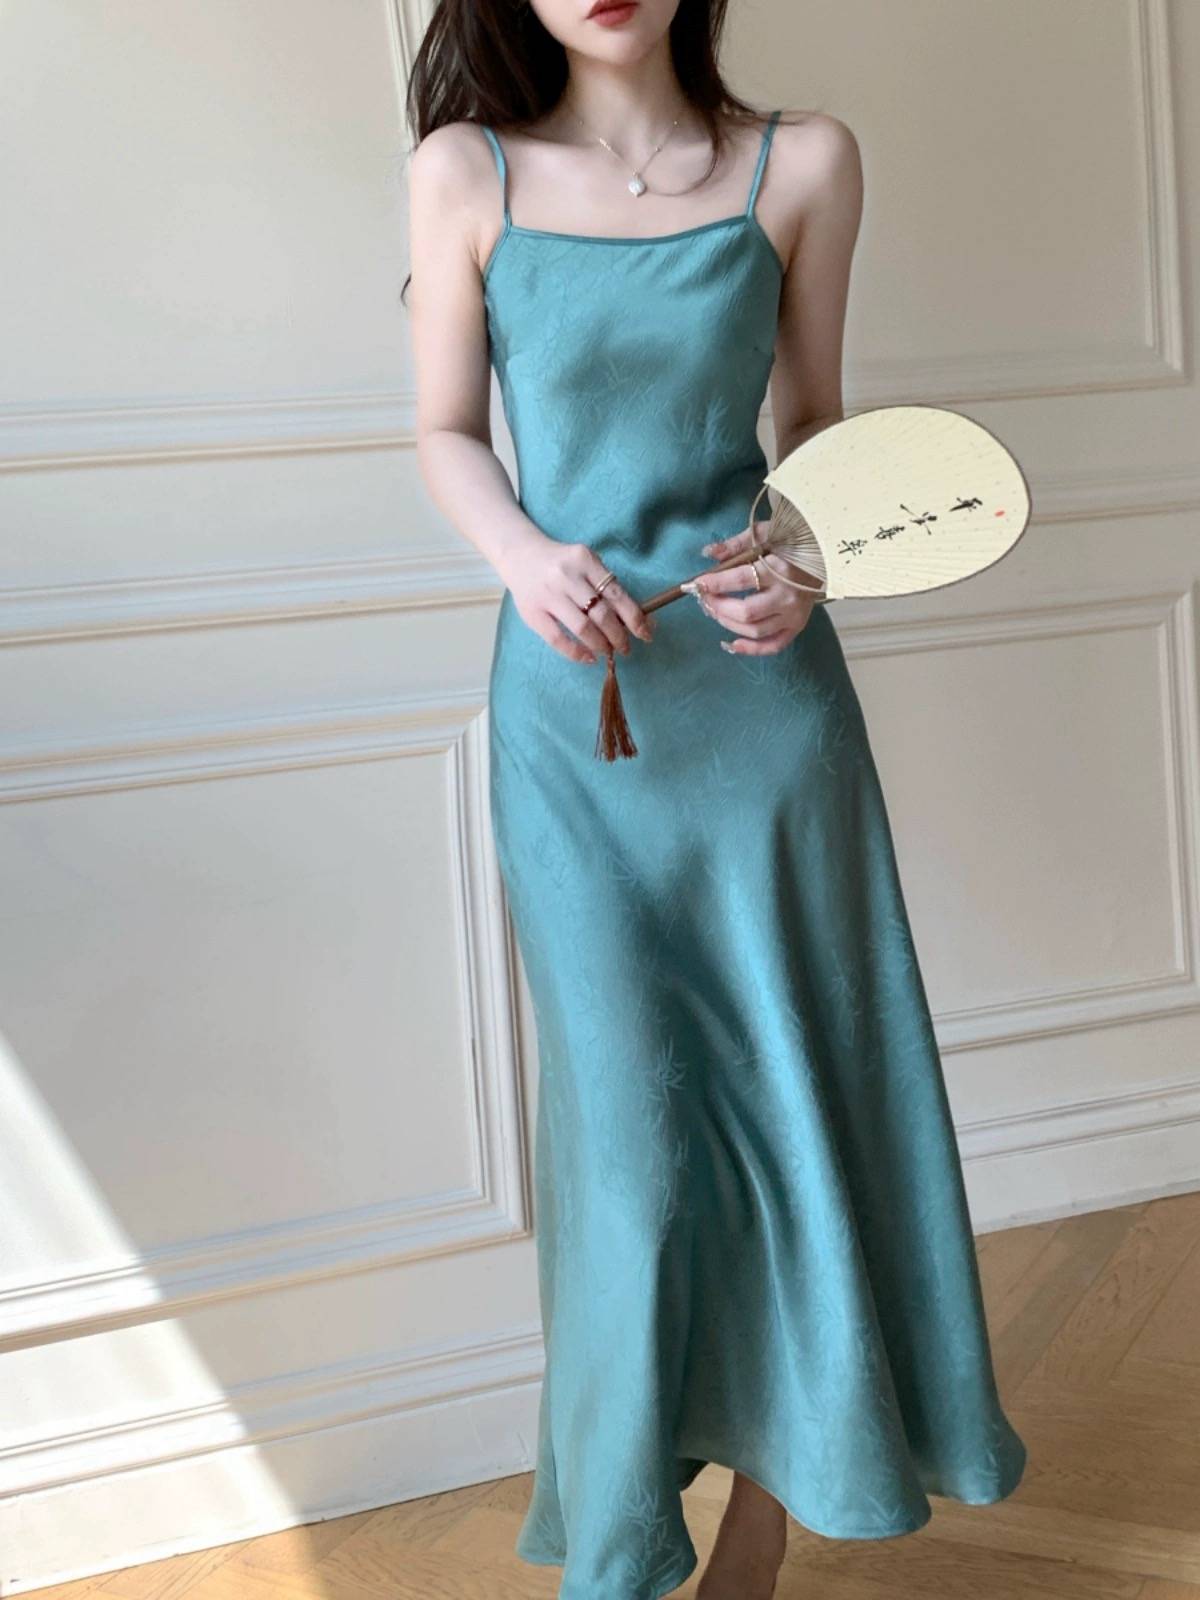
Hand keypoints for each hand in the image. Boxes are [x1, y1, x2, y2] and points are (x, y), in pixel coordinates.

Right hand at [500, 532, 654, 665]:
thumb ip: (607, 585)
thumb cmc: (561, 563)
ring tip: (608, 651)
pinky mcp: (533, 612)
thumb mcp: (585, 563)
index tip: (646, 634)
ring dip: (601, 645)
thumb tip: (638, 618)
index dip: (634, 618)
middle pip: (601, 613)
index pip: (616, 594)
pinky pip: (558, 639)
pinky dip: (577, 652)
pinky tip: (588, 657)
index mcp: (585, 560)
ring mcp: (548, 595)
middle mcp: (567, 576)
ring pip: (582, 627)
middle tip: (626, 647)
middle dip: (619, 635)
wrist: (520, 555)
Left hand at [685, 520, 822, 655]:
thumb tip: (707, 553)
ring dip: (727, 623)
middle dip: (718, 607)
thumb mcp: (765, 534)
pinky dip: (750, 650)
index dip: (715, 584)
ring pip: (754, 630)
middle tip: (704, 599)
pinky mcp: (797, 627)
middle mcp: (788, 596)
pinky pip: (772, 646)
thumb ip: (735, 545)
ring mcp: (794, 615)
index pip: (742, 579)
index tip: (697, 584)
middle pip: (746, 612)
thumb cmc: (791, 544)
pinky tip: (730, 644)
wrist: (827, 557)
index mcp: (780, 569)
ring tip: (714, 611)